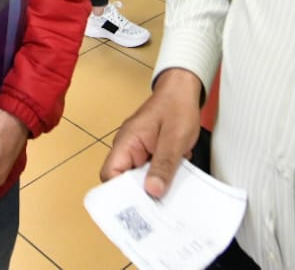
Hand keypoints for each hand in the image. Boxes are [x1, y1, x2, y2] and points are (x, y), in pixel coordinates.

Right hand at [101, 69, 202, 198]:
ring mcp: (137, 150)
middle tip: (158, 204)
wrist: (183, 89)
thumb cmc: (176, 106)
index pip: (110, 175)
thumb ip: (163, 165)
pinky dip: (160, 176)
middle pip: (124, 181)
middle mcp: (127, 148)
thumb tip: (152, 191)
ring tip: (169, 191)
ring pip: (138, 178)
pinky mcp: (147, 153)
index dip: (120, 193)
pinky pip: (149, 172)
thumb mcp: (174, 138)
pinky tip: (174, 177)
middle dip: (141, 193)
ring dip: (153, 184)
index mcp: (126, 142)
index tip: (137, 206)